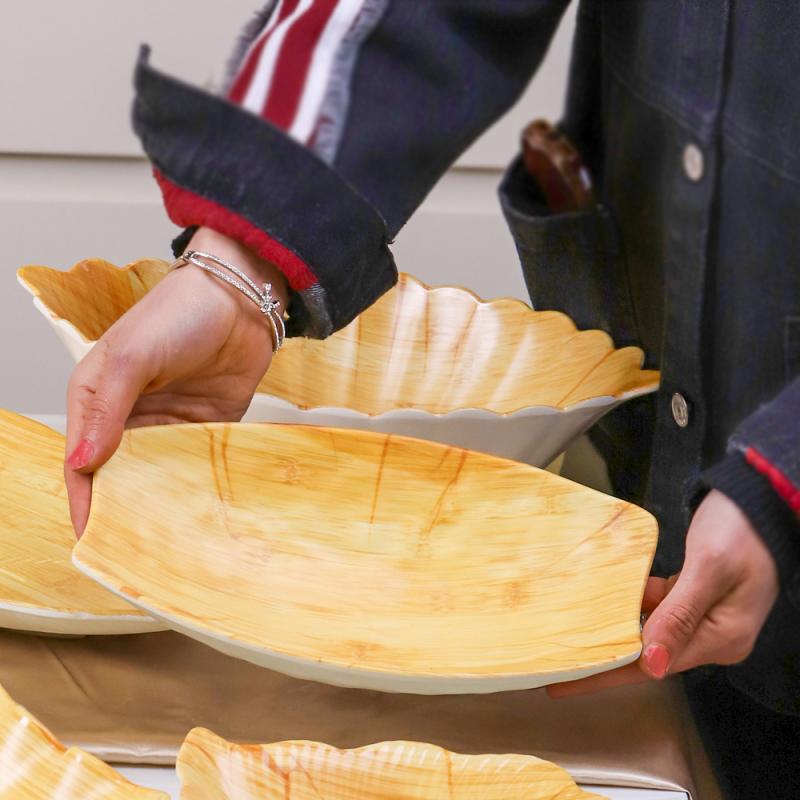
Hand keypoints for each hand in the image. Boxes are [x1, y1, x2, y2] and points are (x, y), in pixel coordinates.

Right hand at [64, 227, 287, 535]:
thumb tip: (83, 463)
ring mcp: (171, 424)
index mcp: (98, 398)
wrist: (243, 298)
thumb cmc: (179, 313)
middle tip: (133, 551)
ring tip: (168, 541)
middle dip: (121, 509)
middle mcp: (131, 417)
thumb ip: (107, 409)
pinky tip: (201, 513)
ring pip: (158, 475)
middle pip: (119, 475)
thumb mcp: (131, 356)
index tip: (92, 537)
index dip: (85, 500)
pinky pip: (196, 465)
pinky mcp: (207, 427)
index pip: (81, 461)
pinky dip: (195, 486)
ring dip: (160, 503)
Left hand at [548, 488, 778, 696]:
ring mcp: (705, 613)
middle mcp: (713, 634)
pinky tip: (611, 591)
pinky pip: (657, 604)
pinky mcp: (695, 593)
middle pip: (648, 652)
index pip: (653, 666)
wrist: (760, 496)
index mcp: (721, 638)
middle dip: (605, 654)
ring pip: (649, 626)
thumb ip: (679, 615)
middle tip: (559, 657)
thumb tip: (651, 663)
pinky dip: (634, 599)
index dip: (608, 674)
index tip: (567, 682)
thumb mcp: (709, 569)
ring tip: (571, 627)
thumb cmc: (742, 529)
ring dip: (615, 625)